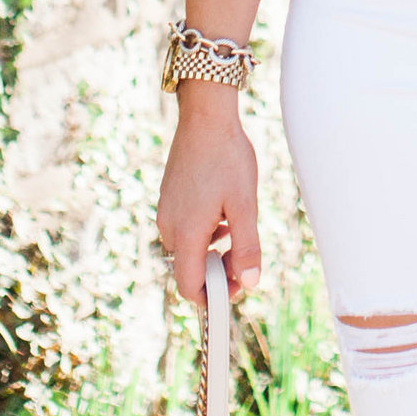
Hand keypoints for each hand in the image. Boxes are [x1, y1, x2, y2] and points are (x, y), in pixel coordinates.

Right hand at [156, 96, 263, 305]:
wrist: (206, 118)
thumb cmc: (228, 158)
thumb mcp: (244, 205)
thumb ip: (246, 247)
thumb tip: (250, 283)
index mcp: (186, 232)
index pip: (189, 286)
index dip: (213, 296)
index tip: (237, 287)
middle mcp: (169, 225)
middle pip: (189, 269)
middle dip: (216, 271)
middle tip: (244, 257)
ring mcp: (166, 210)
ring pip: (187, 248)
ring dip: (211, 251)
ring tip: (236, 230)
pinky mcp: (168, 198)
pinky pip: (184, 229)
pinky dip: (203, 233)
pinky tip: (223, 215)